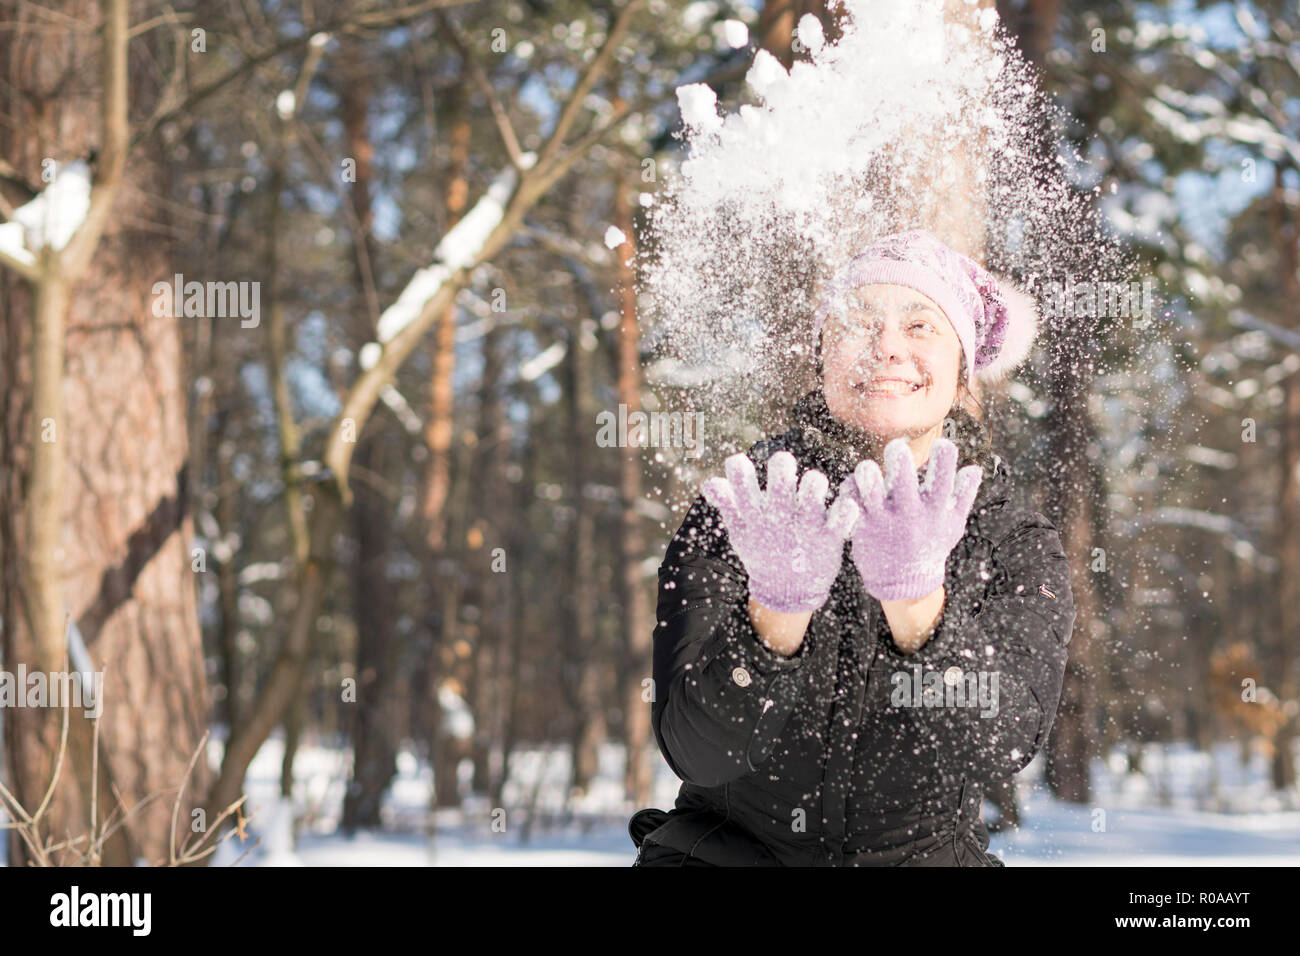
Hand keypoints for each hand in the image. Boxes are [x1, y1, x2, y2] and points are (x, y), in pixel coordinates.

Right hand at [701, 450, 859, 613]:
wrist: (787, 592)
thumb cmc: (762, 552)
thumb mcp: (741, 532)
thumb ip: (728, 504)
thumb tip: (710, 482)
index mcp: (756, 516)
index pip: (740, 485)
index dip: (739, 469)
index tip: (741, 464)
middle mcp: (778, 521)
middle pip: (780, 486)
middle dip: (781, 469)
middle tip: (783, 463)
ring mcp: (804, 530)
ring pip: (812, 499)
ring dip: (814, 485)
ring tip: (814, 483)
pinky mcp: (828, 539)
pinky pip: (841, 520)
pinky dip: (845, 511)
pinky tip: (846, 503)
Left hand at [838, 437, 981, 600]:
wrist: (904, 582)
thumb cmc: (931, 546)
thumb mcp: (952, 524)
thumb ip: (963, 495)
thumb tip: (975, 468)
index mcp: (933, 510)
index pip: (944, 482)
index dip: (945, 461)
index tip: (944, 443)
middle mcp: (909, 514)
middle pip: (904, 483)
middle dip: (901, 462)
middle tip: (897, 446)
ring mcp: (884, 520)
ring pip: (871, 492)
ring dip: (868, 476)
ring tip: (867, 467)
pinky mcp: (862, 526)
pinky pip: (851, 502)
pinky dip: (849, 490)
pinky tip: (852, 482)